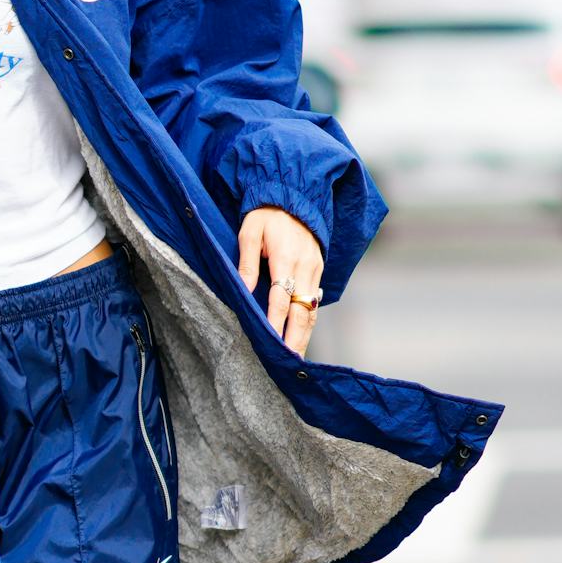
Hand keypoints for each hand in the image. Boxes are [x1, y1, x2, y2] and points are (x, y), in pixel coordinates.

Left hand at [237, 206, 322, 356]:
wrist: (294, 198)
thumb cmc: (266, 215)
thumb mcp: (249, 232)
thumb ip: (247, 262)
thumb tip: (242, 289)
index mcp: (287, 257)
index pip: (281, 297)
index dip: (275, 322)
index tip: (271, 344)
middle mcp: (305, 267)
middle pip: (302, 311)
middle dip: (295, 339)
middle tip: (288, 364)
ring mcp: (315, 270)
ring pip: (311, 310)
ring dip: (304, 335)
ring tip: (295, 358)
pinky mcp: (319, 271)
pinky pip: (314, 301)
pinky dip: (308, 321)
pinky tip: (300, 336)